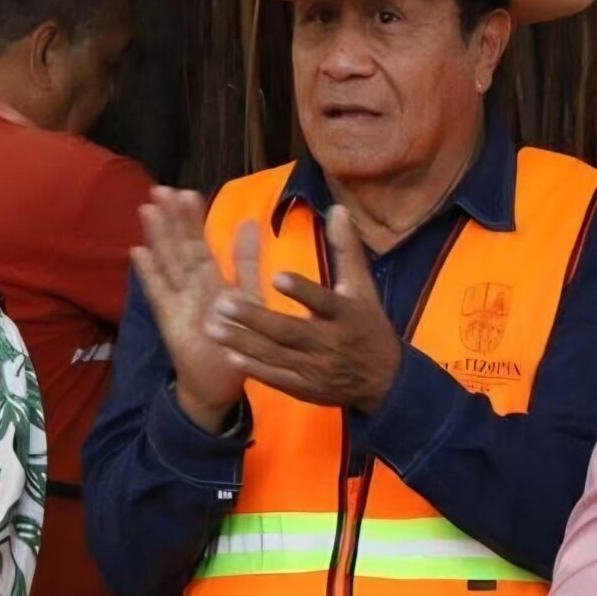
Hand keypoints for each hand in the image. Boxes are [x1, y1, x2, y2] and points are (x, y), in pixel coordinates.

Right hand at [129, 186, 247, 429]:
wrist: (221, 382)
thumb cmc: (237, 340)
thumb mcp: (250, 296)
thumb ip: (246, 261)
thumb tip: (250, 222)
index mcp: (211, 279)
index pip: (199, 243)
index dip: (192, 219)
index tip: (186, 193)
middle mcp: (191, 285)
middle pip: (178, 247)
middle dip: (170, 220)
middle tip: (161, 190)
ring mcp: (177, 301)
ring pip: (167, 263)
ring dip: (157, 237)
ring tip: (148, 210)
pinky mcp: (169, 319)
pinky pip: (159, 293)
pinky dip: (149, 274)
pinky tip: (137, 253)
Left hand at [207, 205, 402, 412]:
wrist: (383, 381)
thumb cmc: (367, 325)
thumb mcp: (361, 286)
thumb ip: (345, 249)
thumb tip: (336, 208)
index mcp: (346, 314)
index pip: (323, 301)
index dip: (302, 291)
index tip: (277, 277)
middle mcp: (330, 343)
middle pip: (290, 331)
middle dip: (255, 319)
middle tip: (222, 302)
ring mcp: (316, 368)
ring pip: (276, 355)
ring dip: (244, 342)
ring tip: (213, 327)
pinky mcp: (305, 386)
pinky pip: (276, 377)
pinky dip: (254, 368)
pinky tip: (230, 355)